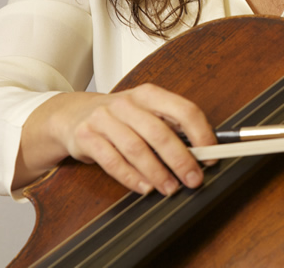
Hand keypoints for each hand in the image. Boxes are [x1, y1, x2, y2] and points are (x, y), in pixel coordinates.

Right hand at [16, 84, 215, 196]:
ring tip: (171, 188)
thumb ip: (170, 126)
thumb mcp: (145, 111)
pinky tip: (145, 187)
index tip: (211, 154)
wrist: (72, 115)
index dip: (201, 133)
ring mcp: (104, 119)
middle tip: (194, 178)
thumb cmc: (118, 116)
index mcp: (148, 94)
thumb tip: (202, 150)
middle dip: (180, 159)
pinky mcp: (87, 137)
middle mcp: (127, 103)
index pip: (183, 109)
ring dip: (157, 172)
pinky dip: (131, 177)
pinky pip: (112, 161)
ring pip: (136, 148)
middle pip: (159, 132)